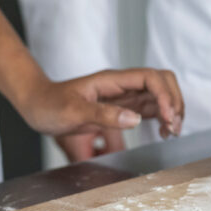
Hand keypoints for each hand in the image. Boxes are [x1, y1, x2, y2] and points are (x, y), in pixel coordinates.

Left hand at [18, 69, 183, 162]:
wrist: (36, 104)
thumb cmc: (49, 104)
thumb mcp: (73, 112)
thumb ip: (104, 115)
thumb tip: (135, 119)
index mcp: (113, 80)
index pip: (151, 78)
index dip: (165, 95)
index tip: (169, 117)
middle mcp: (123, 85)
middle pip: (163, 82)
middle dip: (175, 102)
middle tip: (174, 126)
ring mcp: (125, 95)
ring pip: (160, 95)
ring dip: (172, 111)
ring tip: (172, 131)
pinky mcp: (123, 107)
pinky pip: (151, 108)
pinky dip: (163, 118)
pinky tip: (163, 131)